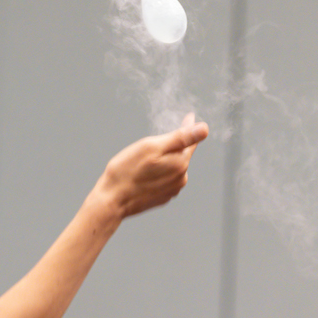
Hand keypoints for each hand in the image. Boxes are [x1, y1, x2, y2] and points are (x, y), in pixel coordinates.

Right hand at [90, 113, 208, 220]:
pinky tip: (142, 175)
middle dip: (169, 147)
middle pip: (179, 154)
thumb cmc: (127, 171)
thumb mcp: (151, 146)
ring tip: (141, 162)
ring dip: (162, 161)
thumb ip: (180, 137)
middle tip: (149, 144)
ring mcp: (172, 190)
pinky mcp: (162, 197)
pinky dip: (157, 174)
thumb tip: (204, 128)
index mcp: (180, 163)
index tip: (189, 117)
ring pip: (171, 167)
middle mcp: (181, 178)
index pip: (190, 140)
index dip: (188, 126)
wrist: (112, 200)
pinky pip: (164, 180)